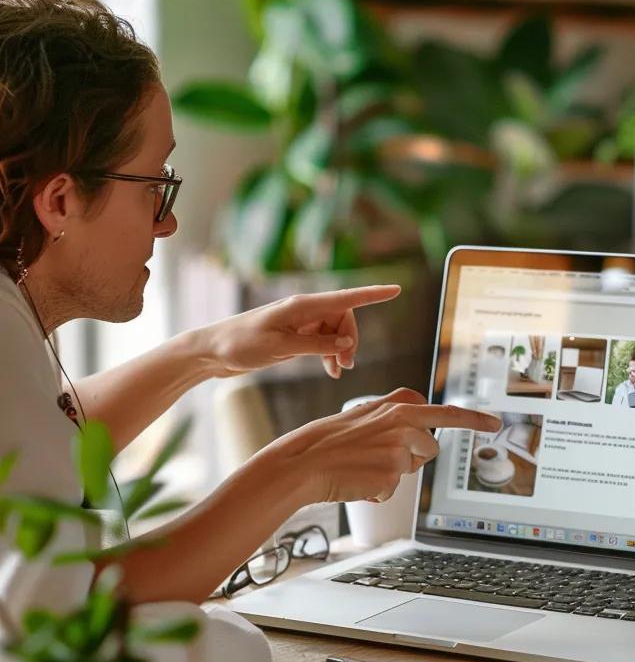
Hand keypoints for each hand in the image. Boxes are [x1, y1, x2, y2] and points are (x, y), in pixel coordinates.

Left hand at [196, 285, 401, 379]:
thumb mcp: (280, 348)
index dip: (373, 294)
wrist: (211, 352)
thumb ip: (316, 344)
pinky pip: (323, 340)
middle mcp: (304, 310)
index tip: (396, 290)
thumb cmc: (239, 344)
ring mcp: (300, 322)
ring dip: (340, 350)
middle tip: (345, 365)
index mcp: (301, 306)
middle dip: (351, 340)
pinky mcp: (294, 335)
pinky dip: (330, 353)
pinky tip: (329, 369)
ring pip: (335, 332)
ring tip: (336, 371)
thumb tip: (347, 342)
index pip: (346, 298)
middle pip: (344, 319)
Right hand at [274, 388, 501, 504]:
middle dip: (413, 456)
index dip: (474, 421)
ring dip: (393, 473)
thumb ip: (394, 410)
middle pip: (430, 448)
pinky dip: (377, 489)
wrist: (302, 462)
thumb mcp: (365, 413)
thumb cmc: (329, 439)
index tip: (494, 423)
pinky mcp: (392, 476)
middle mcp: (405, 425)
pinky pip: (393, 489)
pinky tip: (357, 480)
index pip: (447, 413)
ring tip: (363, 465)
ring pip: (411, 469)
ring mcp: (400, 450)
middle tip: (380, 454)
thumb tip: (419, 407)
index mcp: (399, 406)